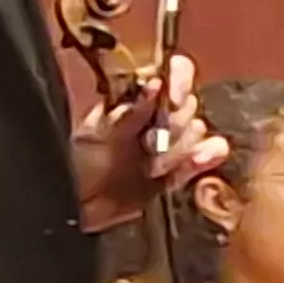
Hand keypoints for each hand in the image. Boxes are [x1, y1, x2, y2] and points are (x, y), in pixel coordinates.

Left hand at [72, 52, 228, 232]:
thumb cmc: (76, 167)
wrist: (76, 209)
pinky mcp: (181, 171)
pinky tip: (202, 159)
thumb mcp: (98, 134)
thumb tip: (157, 84)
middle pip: (188, 105)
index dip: (179, 80)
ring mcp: (171, 143)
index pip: (172, 72)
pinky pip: (207, 156)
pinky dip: (207, 156)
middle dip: (174, 124)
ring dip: (181, 148)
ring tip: (156, 166)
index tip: (173, 98)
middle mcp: (157, 116)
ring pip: (197, 132)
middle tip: (150, 144)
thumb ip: (131, 113)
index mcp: (134, 97)